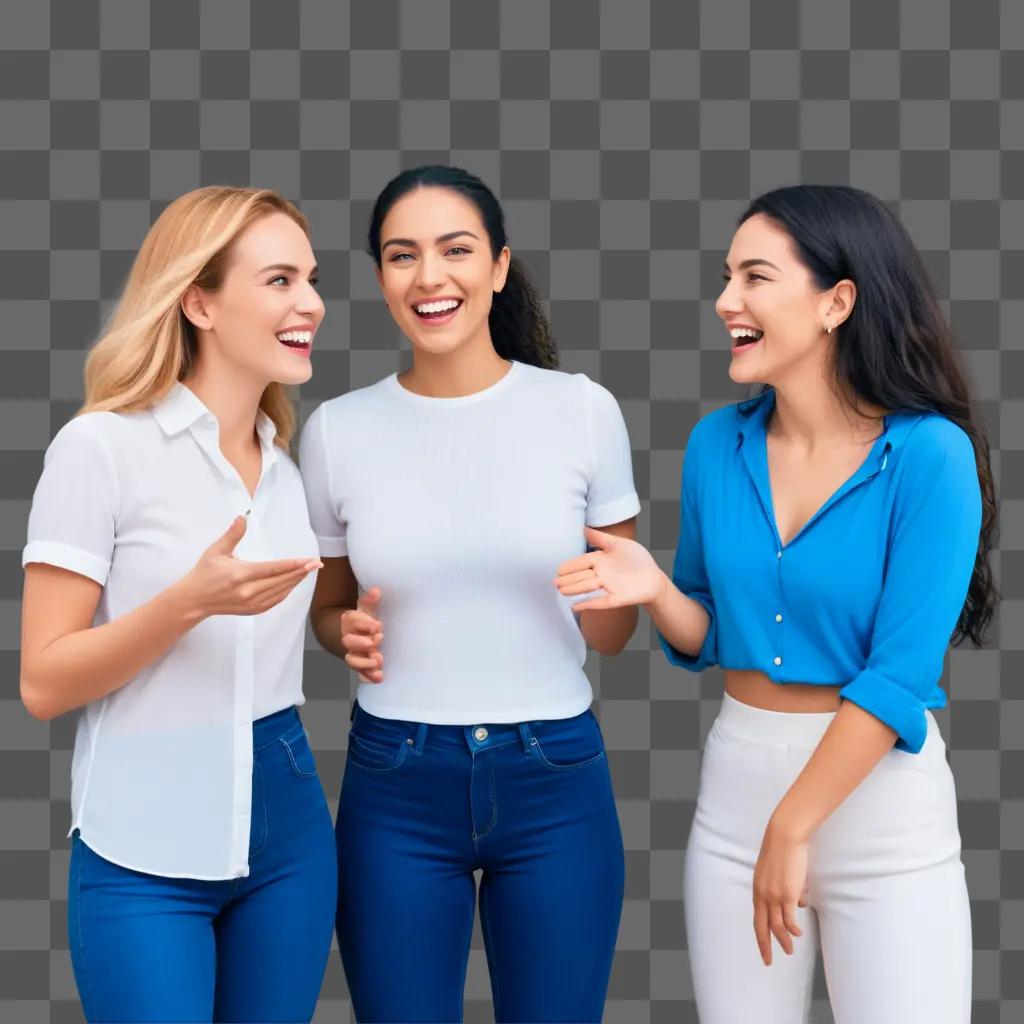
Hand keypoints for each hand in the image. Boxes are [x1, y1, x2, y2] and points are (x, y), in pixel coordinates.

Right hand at [179, 516, 321, 619]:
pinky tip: (293, 583)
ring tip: (307, 571)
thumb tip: (242, 517)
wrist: (194, 600)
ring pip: (281, 591)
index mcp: (240, 574)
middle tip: (317, 564)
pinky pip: (275, 601)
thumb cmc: (204, 573)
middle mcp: (248, 591)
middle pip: (282, 580)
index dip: (294, 565)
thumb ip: (232, 534)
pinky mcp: (252, 610)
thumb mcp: (216, 551)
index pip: (274, 569)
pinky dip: (286, 592)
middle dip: (301, 571)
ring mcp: (251, 603)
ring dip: (296, 581)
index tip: (309, 560)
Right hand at [341, 586, 383, 683]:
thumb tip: (376, 590)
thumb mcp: (365, 609)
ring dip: (365, 662)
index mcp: (348, 623)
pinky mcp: (360, 666)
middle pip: (350, 642)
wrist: (347, 634)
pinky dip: (368, 677)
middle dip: (362, 643)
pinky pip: (361, 674)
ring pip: (353, 660)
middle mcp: (348, 640)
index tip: (377, 625)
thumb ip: (370, 601)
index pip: (352, 622)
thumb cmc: (360, 621)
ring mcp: (353, 654)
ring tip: (379, 661)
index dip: (364, 624)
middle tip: (375, 641)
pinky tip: (379, 678)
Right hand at [553, 526, 664, 611]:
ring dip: (575, 589)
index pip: (582, 562)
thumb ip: (601, 538)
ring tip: (562, 591)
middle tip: (556, 582)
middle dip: (569, 579)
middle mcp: (601, 574)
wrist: (654, 578)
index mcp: (600, 560)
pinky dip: (588, 604)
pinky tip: (576, 606)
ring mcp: (608, 587)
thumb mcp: (619, 544)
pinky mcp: (616, 598)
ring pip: (588, 588)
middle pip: (582, 576)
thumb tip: (583, 528)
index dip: (571, 566)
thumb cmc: (638, 560)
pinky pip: (600, 602)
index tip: (559, 570)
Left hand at [752, 815, 808, 965]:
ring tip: (790, 951)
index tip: (763, 947)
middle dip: (765, 945)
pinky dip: (793, 928)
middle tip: (768, 961)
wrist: (784, 835)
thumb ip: (784, 889)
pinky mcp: (788, 893)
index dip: (760, 934)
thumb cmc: (783, 849)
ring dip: (784, 940)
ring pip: (777, 925)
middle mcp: (762, 894)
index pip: (757, 917)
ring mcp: (774, 895)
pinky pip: (790, 918)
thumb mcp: (778, 872)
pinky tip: (798, 934)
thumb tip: (800, 903)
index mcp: (757, 889)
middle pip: (762, 926)